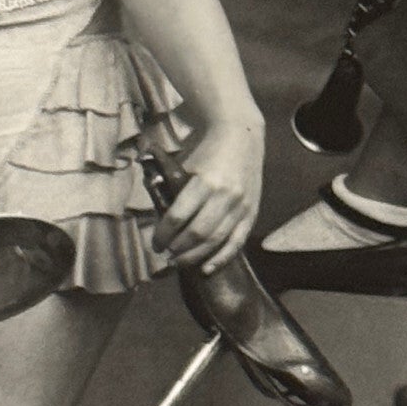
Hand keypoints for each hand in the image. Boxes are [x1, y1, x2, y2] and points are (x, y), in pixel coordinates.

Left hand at [152, 121, 262, 273]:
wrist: (242, 136)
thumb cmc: (207, 151)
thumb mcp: (185, 164)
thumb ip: (171, 187)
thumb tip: (155, 212)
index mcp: (205, 182)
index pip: (178, 217)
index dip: (163, 234)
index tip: (155, 243)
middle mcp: (225, 196)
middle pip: (197, 234)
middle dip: (177, 249)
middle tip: (166, 255)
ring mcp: (241, 206)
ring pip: (216, 241)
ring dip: (194, 256)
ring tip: (179, 262)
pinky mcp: (251, 213)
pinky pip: (236, 242)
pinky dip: (221, 258)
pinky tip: (206, 269)